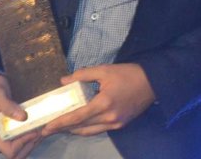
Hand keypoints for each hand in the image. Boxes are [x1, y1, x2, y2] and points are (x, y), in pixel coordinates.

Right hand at [0, 73, 41, 158]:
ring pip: (22, 150)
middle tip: (42, 130)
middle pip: (18, 154)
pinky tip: (41, 127)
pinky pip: (24, 142)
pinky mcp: (11, 133)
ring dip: (34, 142)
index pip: (10, 152)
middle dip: (31, 145)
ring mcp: (5, 137)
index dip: (24, 144)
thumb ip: (8, 106)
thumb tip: (22, 117)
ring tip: (43, 127)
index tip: (35, 130)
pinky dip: (33, 138)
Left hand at [40, 63, 154, 136]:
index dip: (59, 123)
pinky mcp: (121, 125)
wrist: (154, 81)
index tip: (45, 127)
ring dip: (74, 130)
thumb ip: (83, 75)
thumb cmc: (129, 73)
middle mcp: (108, 117)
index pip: (76, 117)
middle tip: (48, 128)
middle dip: (62, 128)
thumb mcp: (106, 70)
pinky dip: (87, 128)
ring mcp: (115, 123)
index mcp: (103, 103)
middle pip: (80, 127)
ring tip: (61, 127)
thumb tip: (64, 81)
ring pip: (88, 131)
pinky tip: (80, 124)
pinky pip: (98, 130)